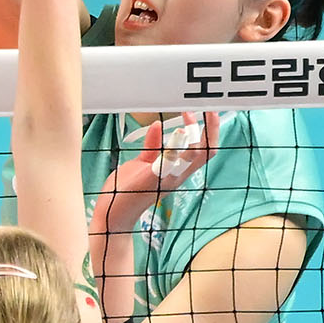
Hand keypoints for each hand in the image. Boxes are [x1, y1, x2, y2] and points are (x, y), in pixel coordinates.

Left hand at [94, 112, 219, 231]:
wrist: (112, 213)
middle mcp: (177, 176)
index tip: (204, 111)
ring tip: (189, 114)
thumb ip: (153, 146)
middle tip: (208, 108)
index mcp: (177, 171)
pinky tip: (172, 130)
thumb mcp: (143, 163)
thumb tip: (158, 126)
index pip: (204, 151)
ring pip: (194, 157)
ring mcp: (167, 178)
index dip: (210, 131)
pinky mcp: (152, 179)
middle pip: (207, 153)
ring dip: (195, 134)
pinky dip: (173, 146)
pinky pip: (168, 162)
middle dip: (211, 129)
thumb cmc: (127, 190)